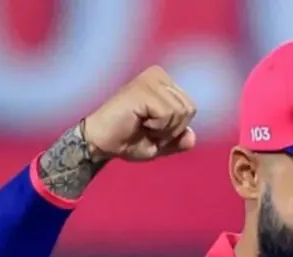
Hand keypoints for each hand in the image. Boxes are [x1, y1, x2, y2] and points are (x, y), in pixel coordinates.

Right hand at [82, 65, 197, 161]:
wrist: (100, 143)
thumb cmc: (128, 140)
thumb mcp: (160, 144)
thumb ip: (178, 140)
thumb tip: (192, 137)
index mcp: (165, 83)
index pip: (190, 108)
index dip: (175, 128)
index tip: (152, 129)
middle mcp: (159, 75)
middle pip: (189, 109)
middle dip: (171, 129)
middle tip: (147, 128)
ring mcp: (150, 79)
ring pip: (180, 112)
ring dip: (163, 129)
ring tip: (142, 125)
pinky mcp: (142, 89)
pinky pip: (167, 114)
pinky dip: (157, 127)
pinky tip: (139, 122)